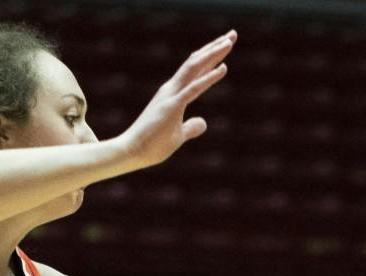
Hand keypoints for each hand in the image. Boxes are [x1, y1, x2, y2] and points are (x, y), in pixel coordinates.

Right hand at [117, 33, 236, 169]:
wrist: (132, 152)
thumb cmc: (152, 145)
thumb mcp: (178, 135)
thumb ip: (191, 128)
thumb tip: (203, 123)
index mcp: (174, 93)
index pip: (195, 70)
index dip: (211, 57)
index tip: (225, 44)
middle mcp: (172, 88)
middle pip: (196, 62)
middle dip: (215, 47)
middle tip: (233, 34)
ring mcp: (172, 95)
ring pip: (195, 68)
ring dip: (213, 54)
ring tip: (229, 42)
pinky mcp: (172, 106)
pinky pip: (194, 88)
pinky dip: (209, 77)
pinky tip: (223, 68)